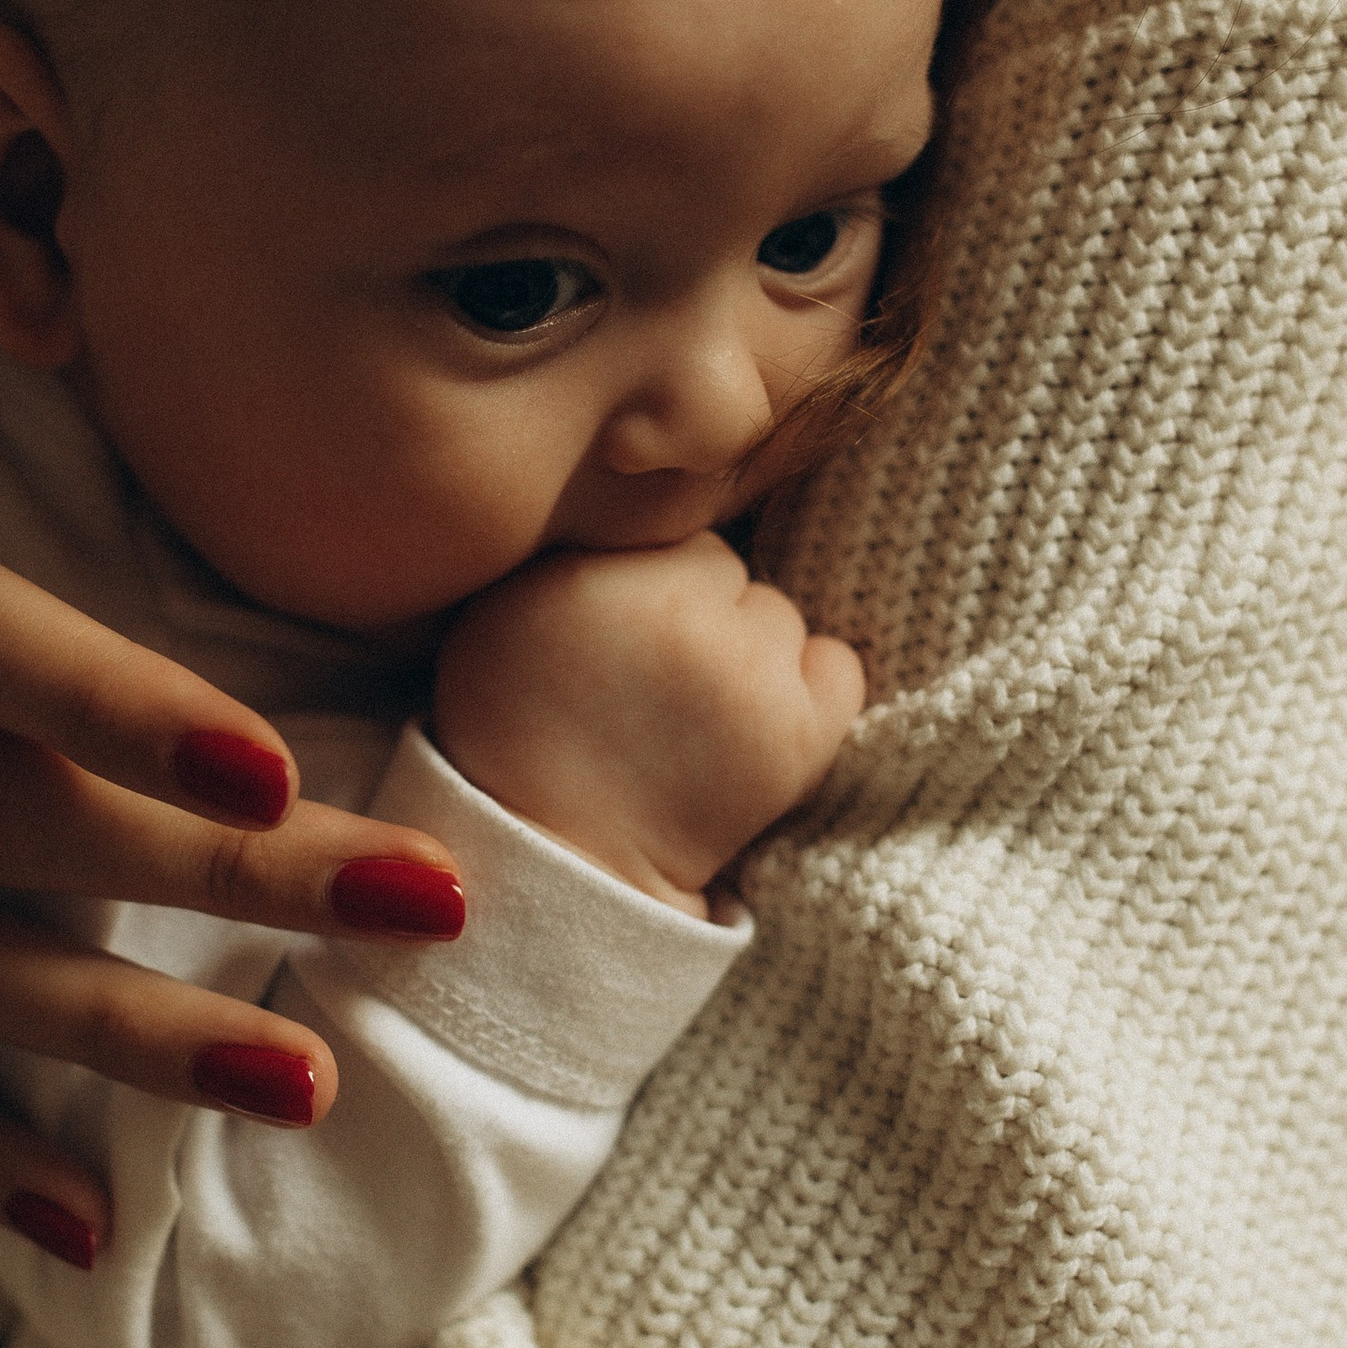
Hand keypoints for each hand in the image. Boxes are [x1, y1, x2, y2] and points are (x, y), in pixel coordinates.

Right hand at [432, 532, 864, 908]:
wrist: (564, 862)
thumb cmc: (521, 735)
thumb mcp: (504, 614)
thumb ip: (577, 546)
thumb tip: (647, 486)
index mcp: (598, 577)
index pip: (673, 531)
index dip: (650, 579)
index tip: (623, 629)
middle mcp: (681, 617)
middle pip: (731, 570)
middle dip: (703, 611)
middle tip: (657, 678)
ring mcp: (751, 676)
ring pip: (780, 615)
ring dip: (752, 651)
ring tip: (699, 710)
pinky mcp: (803, 734)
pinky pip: (841, 665)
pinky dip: (813, 688)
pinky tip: (760, 721)